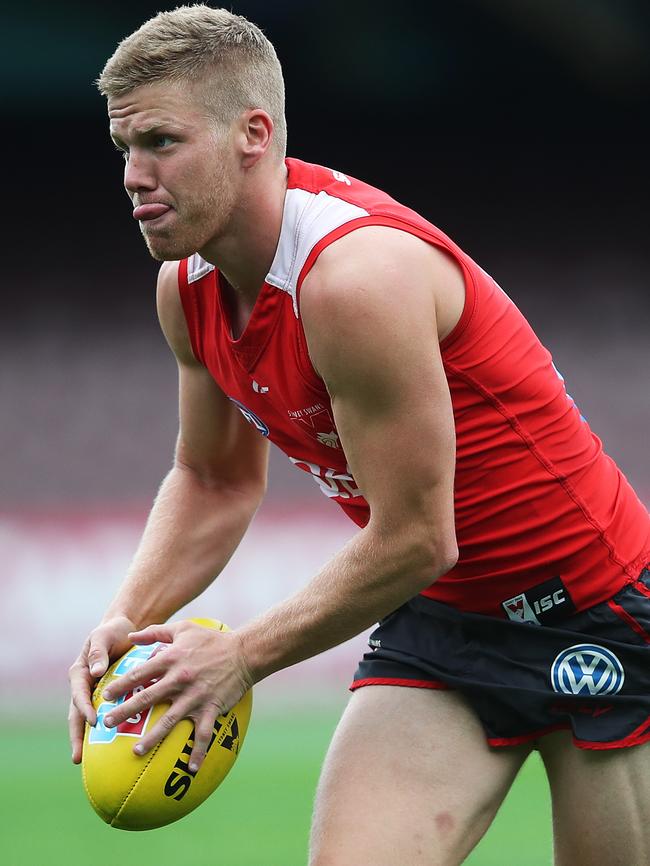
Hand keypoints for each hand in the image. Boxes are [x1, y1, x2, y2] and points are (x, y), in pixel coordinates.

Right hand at [68, 615, 135, 763]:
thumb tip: (96, 671)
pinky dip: (106, 731)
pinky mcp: (107, 698)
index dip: (85, 709)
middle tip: (78, 758)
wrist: (123, 630)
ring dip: (88, 740)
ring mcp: (94, 694)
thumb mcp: (103, 635)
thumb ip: (98, 651)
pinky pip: (105, 715)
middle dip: (77, 737)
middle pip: (77, 715)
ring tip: (90, 762)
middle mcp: (84, 687)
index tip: (94, 723)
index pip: (79, 695)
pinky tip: (115, 748)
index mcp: (80, 673)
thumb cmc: (112, 631)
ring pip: (89, 720)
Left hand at [100, 620, 252, 772]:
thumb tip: (131, 636)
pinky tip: (191, 769)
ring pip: (170, 720)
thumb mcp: (183, 629)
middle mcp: (180, 679)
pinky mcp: (211, 708)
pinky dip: (198, 752)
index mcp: (171, 659)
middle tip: (107, 724)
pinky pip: (203, 734)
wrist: (244, 652)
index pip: (139, 673)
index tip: (105, 696)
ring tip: (135, 751)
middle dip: (125, 712)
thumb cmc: (211, 640)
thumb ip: (155, 632)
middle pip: (147, 698)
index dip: (121, 685)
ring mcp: (195, 696)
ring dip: (152, 737)